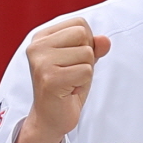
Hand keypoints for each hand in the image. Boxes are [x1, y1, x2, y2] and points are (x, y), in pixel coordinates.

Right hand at [14, 17, 111, 142]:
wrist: (50, 119)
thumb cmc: (65, 87)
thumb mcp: (82, 61)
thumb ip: (93, 47)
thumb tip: (105, 40)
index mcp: (41, 37)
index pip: (80, 23)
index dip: (86, 42)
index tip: (72, 61)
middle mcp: (37, 46)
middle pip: (83, 34)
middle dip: (86, 56)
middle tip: (72, 73)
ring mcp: (41, 62)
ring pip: (87, 54)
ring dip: (85, 71)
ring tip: (70, 82)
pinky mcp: (50, 79)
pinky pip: (86, 71)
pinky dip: (83, 83)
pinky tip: (69, 91)